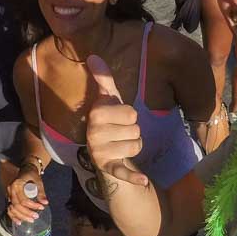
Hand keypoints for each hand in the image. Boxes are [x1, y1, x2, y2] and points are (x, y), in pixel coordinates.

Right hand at [7, 168, 47, 223]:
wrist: (26, 170)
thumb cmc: (32, 175)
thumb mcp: (38, 182)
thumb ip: (41, 192)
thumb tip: (45, 203)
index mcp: (17, 185)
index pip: (23, 199)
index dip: (32, 205)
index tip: (41, 207)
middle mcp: (10, 190)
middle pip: (16, 206)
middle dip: (26, 213)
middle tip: (36, 217)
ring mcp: (8, 194)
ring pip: (12, 209)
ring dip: (21, 216)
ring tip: (31, 220)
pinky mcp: (9, 198)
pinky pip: (9, 209)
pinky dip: (13, 216)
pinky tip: (19, 222)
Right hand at [85, 56, 148, 187]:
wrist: (103, 152)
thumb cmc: (108, 121)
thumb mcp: (107, 99)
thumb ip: (103, 78)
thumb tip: (93, 55)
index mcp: (95, 113)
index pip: (131, 112)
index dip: (129, 115)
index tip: (118, 118)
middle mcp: (94, 133)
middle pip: (135, 129)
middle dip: (132, 131)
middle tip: (119, 132)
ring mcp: (100, 152)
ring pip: (136, 145)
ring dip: (134, 145)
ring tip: (121, 145)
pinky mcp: (108, 169)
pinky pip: (123, 172)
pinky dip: (134, 177)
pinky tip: (144, 180)